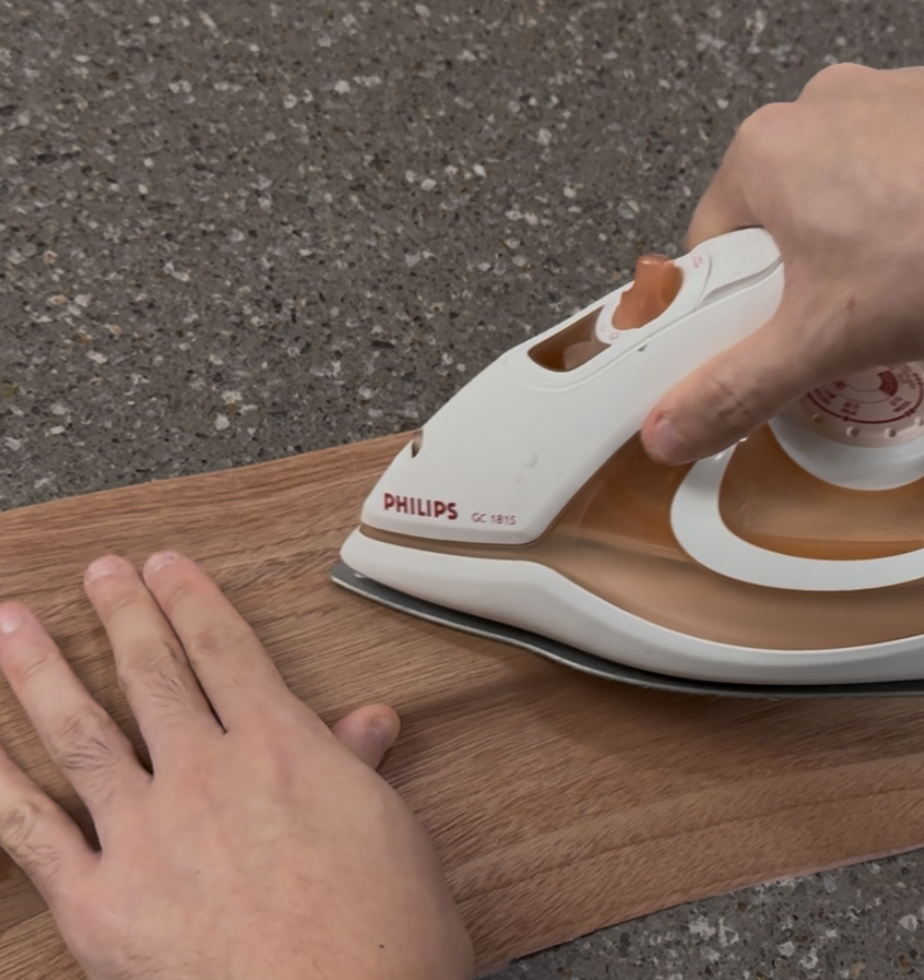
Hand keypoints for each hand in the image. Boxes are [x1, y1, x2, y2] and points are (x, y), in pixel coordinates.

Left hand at [0, 552, 472, 979]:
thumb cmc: (383, 932)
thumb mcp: (388, 829)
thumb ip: (359, 765)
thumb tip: (373, 720)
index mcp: (281, 746)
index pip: (226, 650)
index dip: (192, 600)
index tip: (166, 567)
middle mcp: (207, 773)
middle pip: (155, 673)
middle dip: (124, 614)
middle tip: (102, 574)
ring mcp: (148, 833)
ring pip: (84, 730)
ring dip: (43, 670)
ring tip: (15, 622)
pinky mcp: (102, 902)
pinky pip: (33, 832)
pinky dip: (0, 785)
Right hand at [641, 63, 923, 463]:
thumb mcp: (826, 342)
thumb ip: (735, 390)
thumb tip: (672, 426)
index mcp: (764, 153)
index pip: (704, 252)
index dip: (723, 307)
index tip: (752, 339)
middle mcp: (818, 112)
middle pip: (766, 230)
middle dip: (788, 285)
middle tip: (829, 323)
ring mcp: (883, 105)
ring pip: (827, 206)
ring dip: (842, 257)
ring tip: (886, 294)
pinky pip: (883, 183)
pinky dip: (890, 225)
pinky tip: (919, 262)